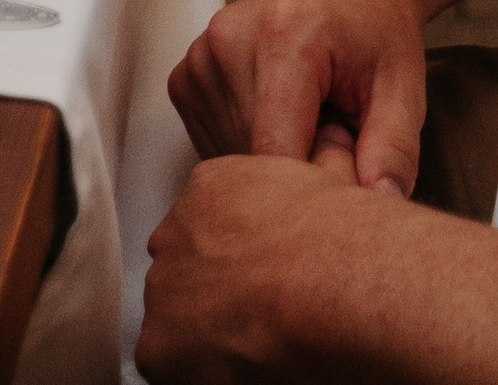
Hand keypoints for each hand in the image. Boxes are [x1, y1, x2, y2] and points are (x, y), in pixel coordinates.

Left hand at [140, 154, 407, 381]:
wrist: (332, 287)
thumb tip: (331, 137)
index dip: (240, 251)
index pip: (210, 222)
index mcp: (210, 187)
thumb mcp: (331, 172)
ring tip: (257, 340)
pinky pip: (170, 363)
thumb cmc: (340, 240)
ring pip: (176, 315)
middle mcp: (174, 232)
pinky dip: (200, 371)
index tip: (266, 272)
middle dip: (216, 287)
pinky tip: (243, 365)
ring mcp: (163, 287)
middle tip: (263, 310)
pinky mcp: (157, 345)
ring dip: (206, 329)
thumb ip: (318, 157)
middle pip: (187, 264)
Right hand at [169, 0, 429, 196]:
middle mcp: (228, 40)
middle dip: (298, 173)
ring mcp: (200, 57)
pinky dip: (249, 149)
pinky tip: (281, 119)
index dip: (312, 191)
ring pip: (230, 161)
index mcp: (284, 35)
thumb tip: (382, 208)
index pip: (275, 155)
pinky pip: (214, 146)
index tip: (345, 189)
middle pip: (252, 162)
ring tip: (311, 123)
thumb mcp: (403, 88)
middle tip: (339, 139)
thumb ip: (393, 151)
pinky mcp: (186, 76)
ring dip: (272, 162)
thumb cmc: (376, 28)